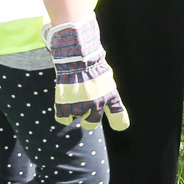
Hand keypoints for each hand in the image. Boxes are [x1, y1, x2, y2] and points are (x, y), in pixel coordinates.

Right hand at [44, 15, 128, 129]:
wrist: (77, 56)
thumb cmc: (92, 67)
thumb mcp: (107, 81)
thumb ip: (111, 101)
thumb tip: (119, 121)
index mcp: (110, 96)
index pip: (118, 114)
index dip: (119, 122)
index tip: (120, 127)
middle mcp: (97, 103)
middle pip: (91, 123)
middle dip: (88, 120)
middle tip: (85, 111)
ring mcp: (81, 104)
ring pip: (76, 116)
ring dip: (74, 107)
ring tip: (75, 92)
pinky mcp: (65, 104)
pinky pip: (63, 118)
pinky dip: (63, 115)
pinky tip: (65, 106)